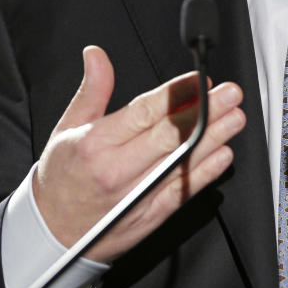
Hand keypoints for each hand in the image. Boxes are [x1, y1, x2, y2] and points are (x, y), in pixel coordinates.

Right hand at [33, 45, 244, 261]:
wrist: (53, 232)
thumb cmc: (60, 178)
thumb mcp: (67, 128)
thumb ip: (91, 90)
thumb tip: (97, 55)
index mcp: (96, 144)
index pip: (144, 113)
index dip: (176, 94)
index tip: (199, 80)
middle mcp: (117, 170)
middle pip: (169, 136)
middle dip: (204, 112)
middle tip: (230, 94)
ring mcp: (136, 195)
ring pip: (182, 163)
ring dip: (213, 139)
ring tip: (235, 119)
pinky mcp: (149, 215)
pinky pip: (182, 192)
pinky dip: (205, 173)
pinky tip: (222, 155)